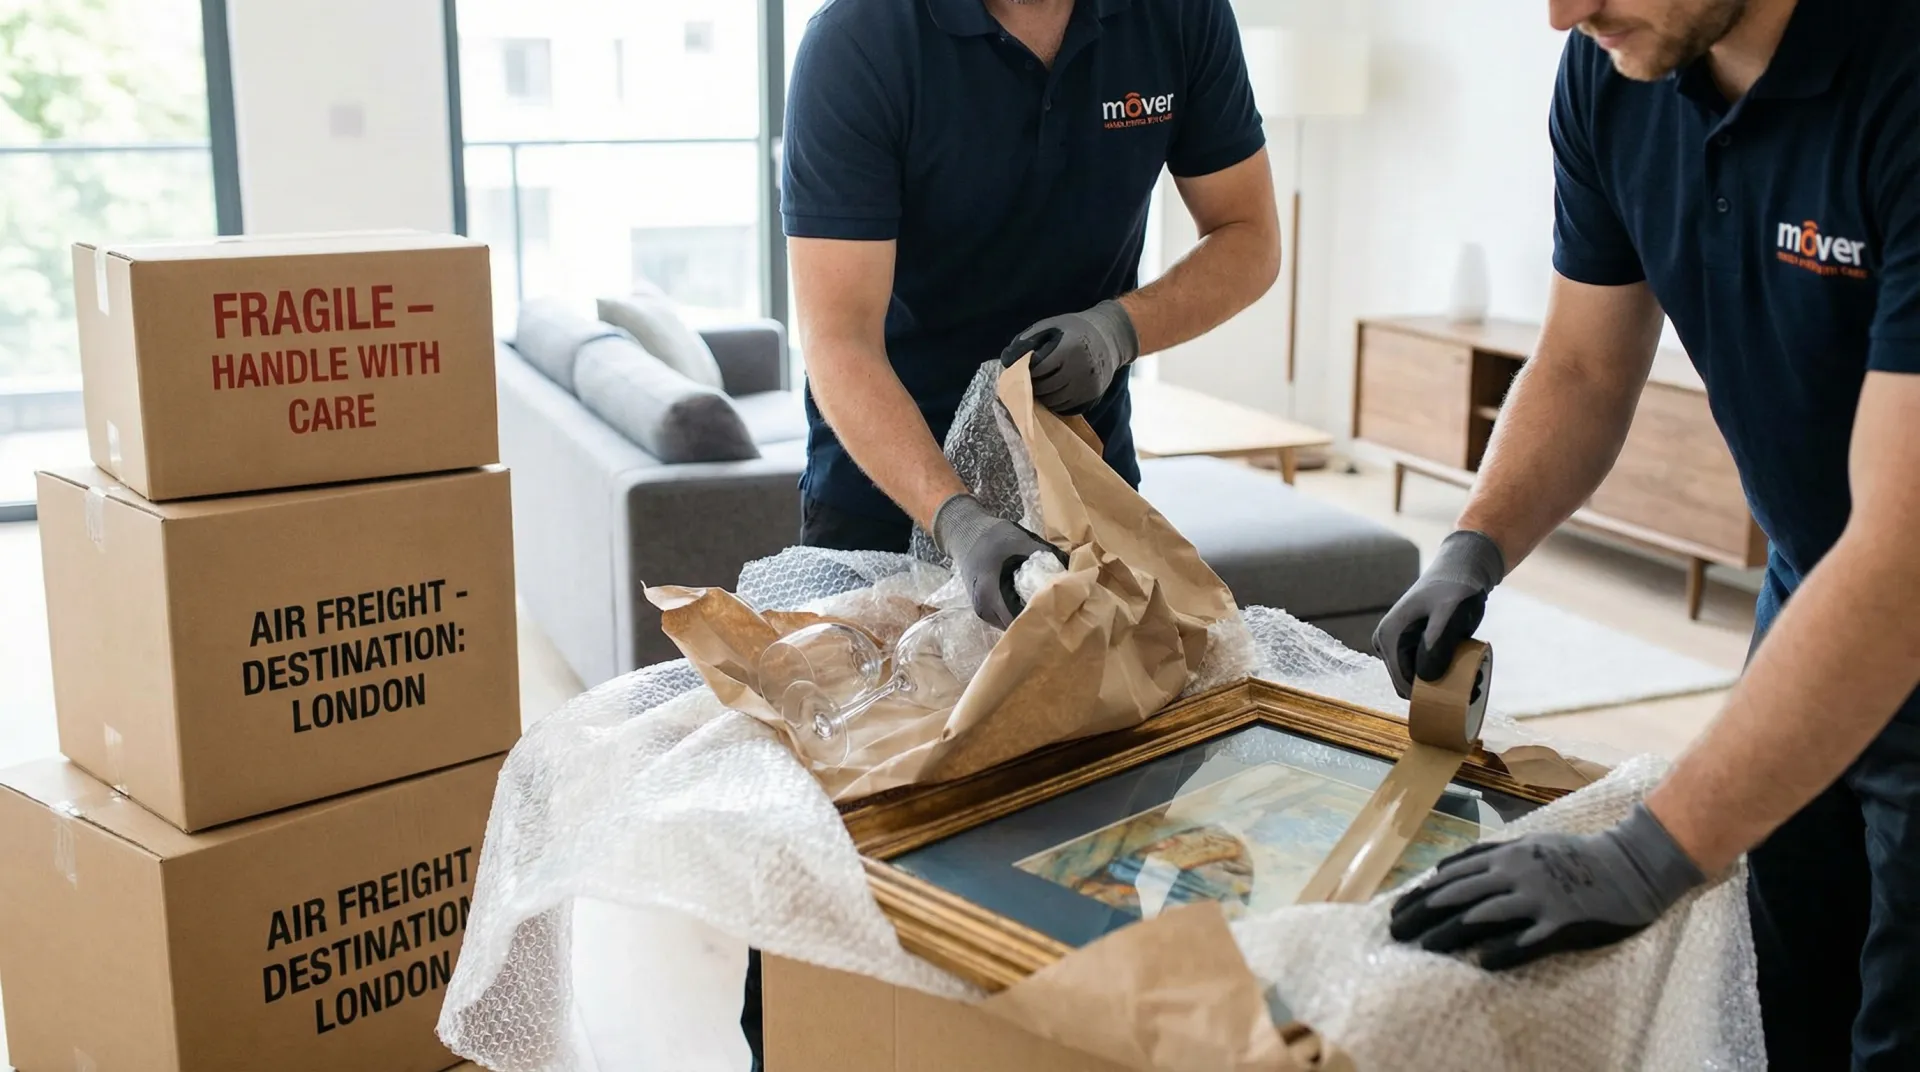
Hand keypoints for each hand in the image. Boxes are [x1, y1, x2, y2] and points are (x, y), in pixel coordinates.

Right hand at [932, 493, 1064, 628]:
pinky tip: (1033, 600)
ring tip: (1048, 606)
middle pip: (1016, 627)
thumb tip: (1071, 568)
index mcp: (991, 595)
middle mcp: (984, 609)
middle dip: (1037, 620)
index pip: (1019, 621)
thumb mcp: (1020, 540)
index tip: (1061, 612)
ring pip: (1011, 624)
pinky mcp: (984, 606)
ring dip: (1028, 617)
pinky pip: (1006, 616)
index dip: (1040, 619)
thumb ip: (1045, 555)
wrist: (963, 531)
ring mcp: (982, 610)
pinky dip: (1019, 612)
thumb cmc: (990, 536)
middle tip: (1060, 610)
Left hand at [1001, 299, 1139, 415]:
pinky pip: (1067, 408)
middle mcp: (1081, 370)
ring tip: (1040, 386)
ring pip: (1055, 402)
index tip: (1022, 369)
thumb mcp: (1051, 325)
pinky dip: (1056, 403)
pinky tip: (1053, 391)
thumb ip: (1028, 339)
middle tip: (1028, 381)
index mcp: (1069, 349)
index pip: (1038, 370)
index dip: (1026, 371)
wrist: (1111, 336)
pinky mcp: (1093, 396)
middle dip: (1033, 386)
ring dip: (1043, 397)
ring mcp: (1089, 385)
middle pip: (1046, 389)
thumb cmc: (1075, 328)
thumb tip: (1007, 360)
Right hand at [1372, 530, 1504, 698]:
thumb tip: (1426, 679)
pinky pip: (1424, 670)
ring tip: (1476, 678)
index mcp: (1388, 637)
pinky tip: (1468, 670)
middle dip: (1439, 690)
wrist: (1462, 569)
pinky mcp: (1410, 645)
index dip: (1431, 694)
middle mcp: (1386, 644)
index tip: (1465, 692)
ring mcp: (1397, 645)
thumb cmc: (1456, 588)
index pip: (1403, 684)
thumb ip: (1437, 644)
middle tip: (1475, 686)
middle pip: (1410, 685)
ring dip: (1444, 684)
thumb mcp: (1450, 614)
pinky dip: (1444, 674)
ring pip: (1418, 680)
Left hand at [1388, 803, 1705, 969]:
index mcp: (1506, 856)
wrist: (1630, 863)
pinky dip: (1505, 951)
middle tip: (1395, 932)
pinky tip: (1484, 963)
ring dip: (1450, 932)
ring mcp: (1539, 897)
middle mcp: (1516, 874)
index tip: (1396, 911)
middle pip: (1458, 896)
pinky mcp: (1564, 921)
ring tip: (1424, 947)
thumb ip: (1486, 856)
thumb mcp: (1526, 843)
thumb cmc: (1573, 856)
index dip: (1421, 896)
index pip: (1451, 877)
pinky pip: (1530, 939)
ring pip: (1485, 915)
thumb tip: (1443, 869)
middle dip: (1423, 914)